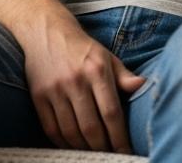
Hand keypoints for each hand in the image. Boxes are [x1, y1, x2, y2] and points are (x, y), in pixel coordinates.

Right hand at [17, 14, 145, 151]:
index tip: (126, 151)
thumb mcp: (107, 57)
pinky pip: (51, 128)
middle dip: (103, 147)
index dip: (119, 137)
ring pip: (71, 131)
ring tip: (94, 153)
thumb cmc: (83, 48)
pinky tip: (73, 146)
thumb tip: (143, 86)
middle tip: (110, 156)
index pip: (111, 112)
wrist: (47, 32)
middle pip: (91, 127)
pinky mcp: (38, 96)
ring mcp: (55, 89)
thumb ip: (124, 76)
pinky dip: (63, 142)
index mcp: (97, 70)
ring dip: (83, 148)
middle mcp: (76, 81)